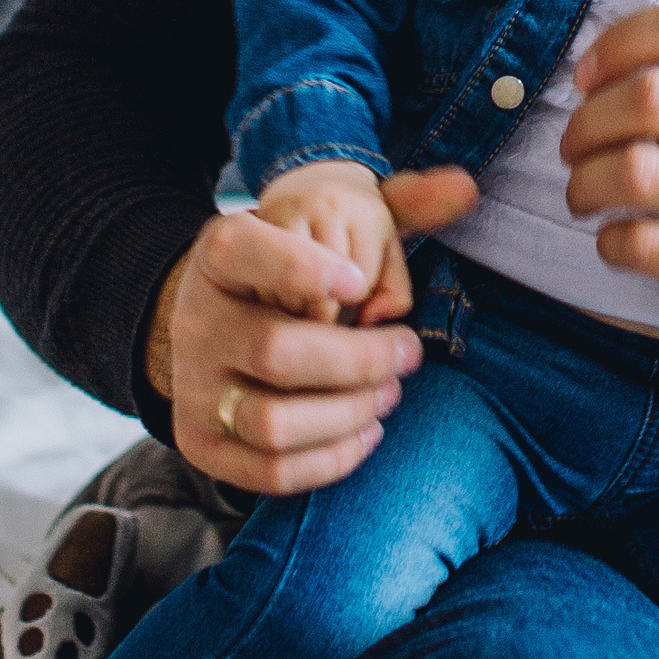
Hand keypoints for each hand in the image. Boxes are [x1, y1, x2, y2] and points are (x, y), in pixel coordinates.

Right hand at [141, 166, 475, 496]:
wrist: (220, 327)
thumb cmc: (300, 277)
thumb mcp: (338, 226)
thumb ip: (403, 205)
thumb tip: (464, 188)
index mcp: (222, 254)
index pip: (244, 250)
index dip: (301, 267)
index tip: (357, 280)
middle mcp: (197, 319)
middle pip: (276, 351)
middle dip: (359, 360)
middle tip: (406, 354)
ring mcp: (194, 387)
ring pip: (273, 421)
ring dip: (348, 414)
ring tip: (387, 394)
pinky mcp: (201, 443)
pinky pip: (269, 470)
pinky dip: (330, 458)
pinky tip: (364, 431)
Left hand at [564, 0, 658, 380]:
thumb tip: (622, 18)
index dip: (621, 38)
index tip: (586, 76)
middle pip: (652, 96)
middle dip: (586, 122)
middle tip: (571, 145)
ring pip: (635, 172)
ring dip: (584, 182)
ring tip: (582, 190)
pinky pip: (639, 241)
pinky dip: (607, 238)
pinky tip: (613, 236)